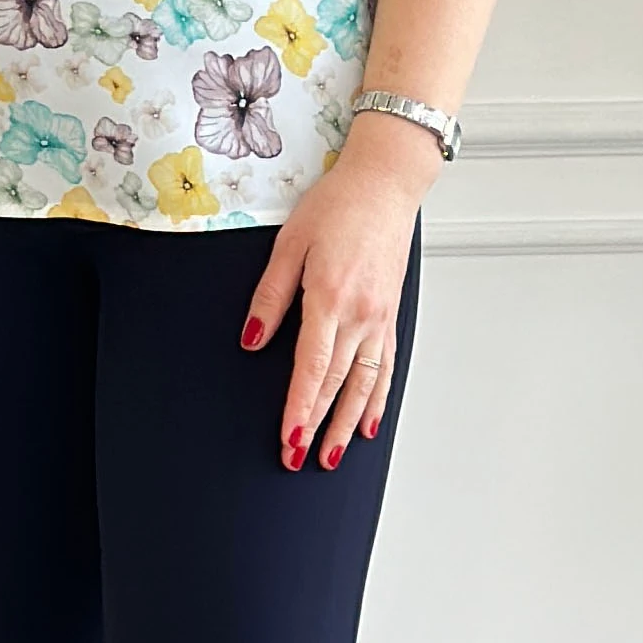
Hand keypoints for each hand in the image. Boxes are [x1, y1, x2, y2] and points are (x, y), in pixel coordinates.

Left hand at [240, 135, 428, 469]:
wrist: (385, 184)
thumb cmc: (337, 206)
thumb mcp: (289, 244)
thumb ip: (269, 297)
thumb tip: (252, 340)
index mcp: (329, 298)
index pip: (312, 368)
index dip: (299, 408)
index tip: (289, 439)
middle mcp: (360, 315)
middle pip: (337, 384)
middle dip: (317, 425)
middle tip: (299, 458)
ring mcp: (379, 318)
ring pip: (365, 384)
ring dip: (347, 424)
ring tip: (332, 456)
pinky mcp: (390, 314)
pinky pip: (386, 367)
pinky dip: (378, 399)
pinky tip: (369, 423)